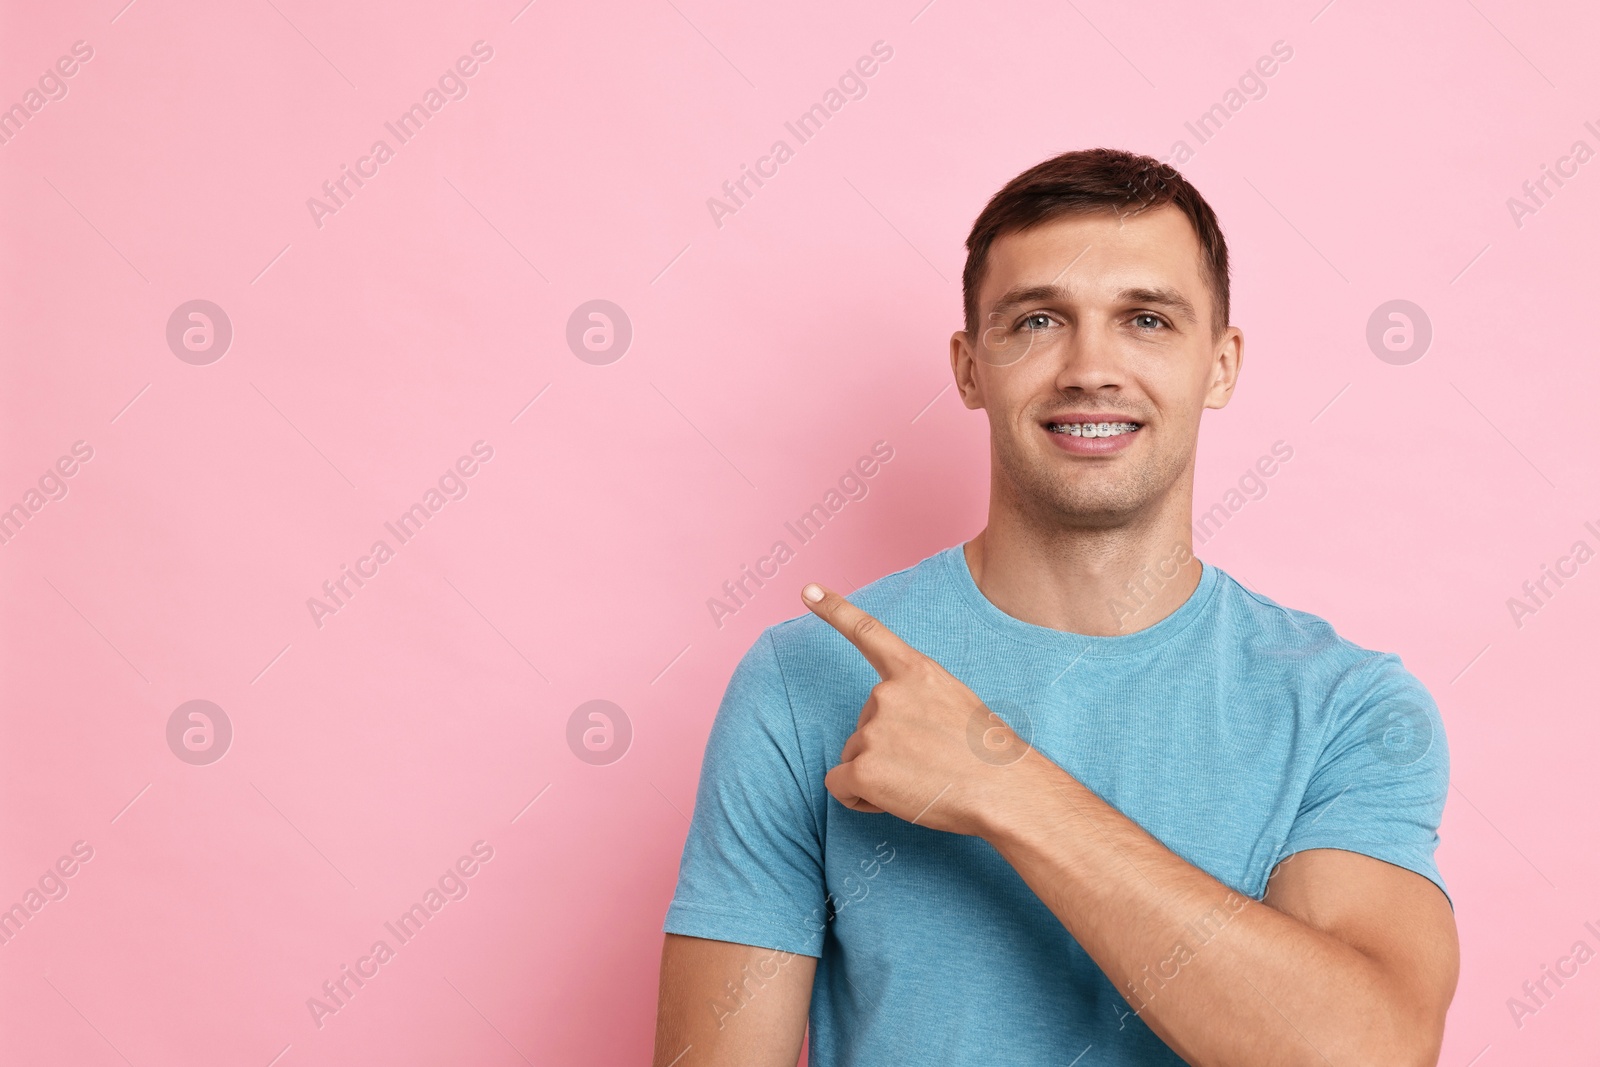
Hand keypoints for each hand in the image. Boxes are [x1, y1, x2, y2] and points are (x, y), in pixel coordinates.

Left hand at [800, 581, 1036, 836]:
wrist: (1003, 790)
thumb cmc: (987, 756)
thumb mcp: (955, 703)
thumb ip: (918, 700)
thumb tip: (891, 730)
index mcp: (914, 671)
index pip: (868, 632)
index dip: (834, 609)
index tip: (808, 590)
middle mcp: (885, 693)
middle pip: (864, 725)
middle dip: (887, 748)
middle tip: (930, 763)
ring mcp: (872, 730)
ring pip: (855, 757)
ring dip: (879, 774)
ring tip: (922, 781)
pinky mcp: (862, 769)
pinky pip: (840, 786)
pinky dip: (860, 798)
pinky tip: (896, 799)